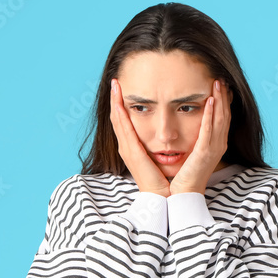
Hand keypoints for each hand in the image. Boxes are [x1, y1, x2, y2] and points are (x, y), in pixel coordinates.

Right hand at [110, 78, 171, 196]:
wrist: (162, 197)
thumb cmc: (163, 179)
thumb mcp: (158, 159)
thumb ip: (156, 146)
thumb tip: (162, 137)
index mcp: (132, 148)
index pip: (123, 122)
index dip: (120, 105)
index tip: (121, 89)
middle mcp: (126, 147)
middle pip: (116, 118)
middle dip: (114, 99)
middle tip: (115, 81)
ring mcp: (126, 149)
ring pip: (117, 120)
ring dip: (115, 101)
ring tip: (115, 84)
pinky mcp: (131, 152)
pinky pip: (124, 128)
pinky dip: (120, 112)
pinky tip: (120, 100)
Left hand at [169, 79, 229, 194]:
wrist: (182, 194)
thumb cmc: (183, 175)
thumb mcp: (193, 153)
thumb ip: (195, 139)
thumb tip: (190, 125)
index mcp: (216, 144)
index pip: (223, 118)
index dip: (224, 101)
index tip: (221, 86)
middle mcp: (219, 145)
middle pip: (225, 115)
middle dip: (224, 96)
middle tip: (221, 78)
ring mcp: (213, 149)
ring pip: (220, 119)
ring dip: (219, 100)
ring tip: (217, 83)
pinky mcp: (204, 152)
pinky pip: (209, 130)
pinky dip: (211, 115)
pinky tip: (210, 101)